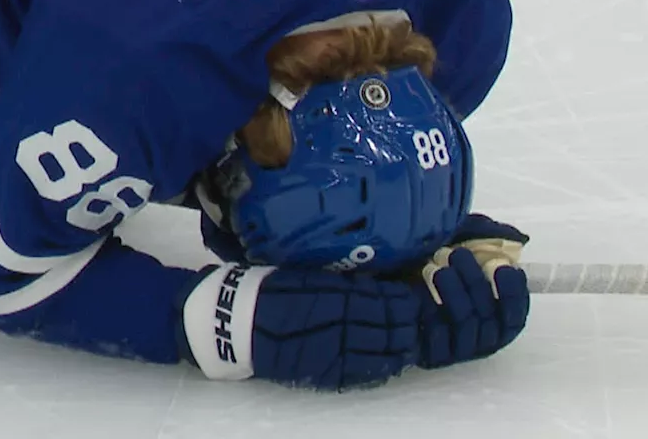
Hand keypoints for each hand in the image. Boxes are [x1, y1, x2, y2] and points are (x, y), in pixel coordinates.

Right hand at [179, 264, 419, 390]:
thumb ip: (333, 281)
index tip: (411, 295)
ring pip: (369, 350)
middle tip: (420, 319)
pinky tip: (389, 364)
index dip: (394, 300)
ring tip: (411, 341)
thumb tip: (370, 282)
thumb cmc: (262, 291)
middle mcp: (326, 323)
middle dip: (401, 323)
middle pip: (375, 325)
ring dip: (394, 346)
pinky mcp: (315, 370)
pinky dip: (373, 368)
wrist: (227, 323)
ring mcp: (322, 350)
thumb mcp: (298, 275)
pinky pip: (351, 372)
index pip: (369, 299)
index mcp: (322, 294)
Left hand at [415, 215, 529, 368]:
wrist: (385, 286)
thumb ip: (485, 240)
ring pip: (465, 323)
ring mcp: (456, 349)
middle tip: (456, 254)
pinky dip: (430, 308)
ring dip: (453, 291)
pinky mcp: (431, 354)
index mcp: (494, 320)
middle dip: (475, 281)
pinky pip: (436, 334)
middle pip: (490, 316)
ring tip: (434, 267)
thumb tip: (516, 239)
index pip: (515, 315)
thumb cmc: (430, 267)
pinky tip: (419, 288)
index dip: (515, 293)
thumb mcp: (457, 247)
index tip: (505, 266)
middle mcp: (480, 338)